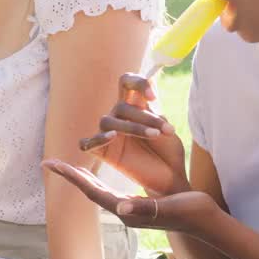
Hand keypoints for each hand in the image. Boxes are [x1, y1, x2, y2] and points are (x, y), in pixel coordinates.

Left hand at [44, 160, 221, 235]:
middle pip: (90, 190)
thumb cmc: (190, 212)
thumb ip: (145, 208)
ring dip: (82, 179)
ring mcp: (130, 210)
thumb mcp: (168, 208)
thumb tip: (120, 208)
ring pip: (99, 192)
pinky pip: (111, 192)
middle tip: (50, 162)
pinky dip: (99, 182)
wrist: (206, 222)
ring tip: (68, 168)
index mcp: (126, 210)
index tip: (51, 163)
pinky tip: (96, 177)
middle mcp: (124, 211)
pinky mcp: (138, 207)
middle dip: (70, 176)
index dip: (71, 176)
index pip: (92, 191)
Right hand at [78, 73, 188, 195]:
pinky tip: (112, 136)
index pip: (126, 81)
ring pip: (109, 121)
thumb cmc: (169, 152)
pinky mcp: (102, 153)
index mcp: (134, 105)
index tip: (153, 97)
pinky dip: (98, 138)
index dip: (137, 83)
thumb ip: (153, 107)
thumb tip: (151, 80)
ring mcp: (109, 134)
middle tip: (167, 129)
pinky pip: (88, 143)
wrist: (170, 178)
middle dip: (146, 116)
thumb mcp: (165, 126)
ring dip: (133, 127)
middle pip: (122, 105)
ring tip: (155, 136)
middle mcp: (119, 117)